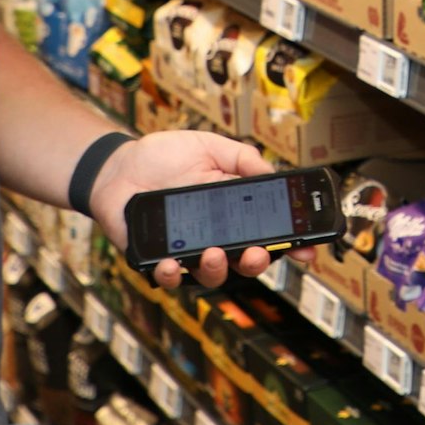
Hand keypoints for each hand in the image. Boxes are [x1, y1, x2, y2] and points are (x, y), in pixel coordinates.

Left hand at [88, 128, 296, 290]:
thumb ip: (240, 157)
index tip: (307, 252)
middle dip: (257, 263)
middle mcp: (214, 237)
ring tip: (212, 253)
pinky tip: (170, 263)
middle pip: (245, 262)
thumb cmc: (163, 157)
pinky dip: (170, 274)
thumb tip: (272, 172)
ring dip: (216, 269)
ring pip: (210, 275)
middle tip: (256, 253)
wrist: (117, 167)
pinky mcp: (156, 260)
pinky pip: (168, 277)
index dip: (291, 246)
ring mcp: (186, 252)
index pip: (268, 234)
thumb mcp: (207, 146)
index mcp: (232, 213)